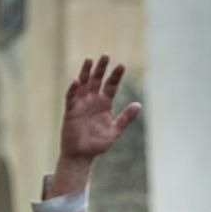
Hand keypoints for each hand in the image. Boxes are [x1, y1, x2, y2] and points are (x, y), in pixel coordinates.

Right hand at [51, 54, 140, 193]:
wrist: (81, 156)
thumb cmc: (97, 144)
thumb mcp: (115, 131)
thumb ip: (126, 118)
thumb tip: (139, 105)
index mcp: (105, 103)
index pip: (111, 85)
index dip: (116, 75)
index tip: (121, 65)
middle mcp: (93, 100)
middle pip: (97, 79)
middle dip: (101, 68)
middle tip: (106, 55)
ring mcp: (81, 103)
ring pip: (83, 83)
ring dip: (86, 72)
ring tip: (89, 59)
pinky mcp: (71, 110)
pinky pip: (71, 96)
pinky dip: (73, 88)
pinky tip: (76, 80)